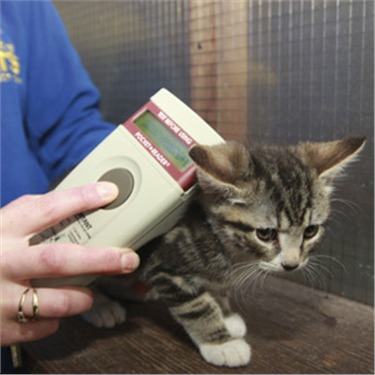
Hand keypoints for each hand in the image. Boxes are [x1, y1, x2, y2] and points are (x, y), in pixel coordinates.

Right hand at [0, 182, 139, 345]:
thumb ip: (32, 216)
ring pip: (54, 300)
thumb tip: (79, 203)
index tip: (110, 193)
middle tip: (128, 260)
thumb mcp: (1, 226)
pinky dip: (54, 319)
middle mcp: (2, 261)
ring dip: (79, 298)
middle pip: (58, 259)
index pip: (47, 208)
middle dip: (100, 260)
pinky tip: (47, 310)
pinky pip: (41, 326)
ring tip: (87, 294)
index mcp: (4, 229)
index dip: (81, 199)